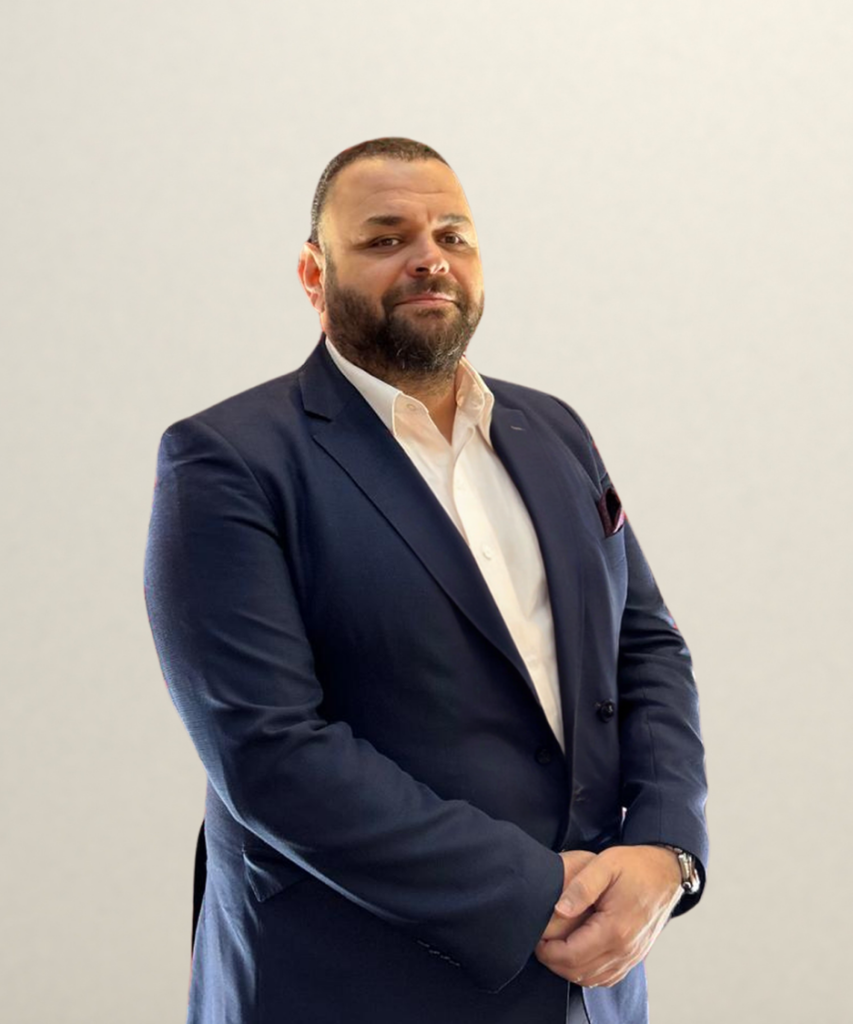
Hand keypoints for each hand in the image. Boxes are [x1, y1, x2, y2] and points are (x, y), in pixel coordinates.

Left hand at [534, 845, 682, 987]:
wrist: (665, 873)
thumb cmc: (635, 866)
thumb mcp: (604, 865)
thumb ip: (580, 887)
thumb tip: (559, 910)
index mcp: (615, 929)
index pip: (572, 956)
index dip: (548, 951)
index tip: (537, 937)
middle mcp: (625, 949)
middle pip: (580, 972)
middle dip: (554, 962)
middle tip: (541, 943)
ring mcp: (632, 956)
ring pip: (593, 979)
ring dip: (569, 969)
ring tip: (555, 948)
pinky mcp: (634, 956)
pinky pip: (607, 977)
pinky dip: (588, 973)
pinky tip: (577, 956)